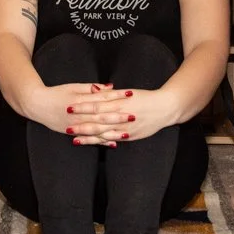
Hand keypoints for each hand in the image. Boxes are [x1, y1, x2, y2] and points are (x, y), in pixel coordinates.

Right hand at [25, 82, 123, 136]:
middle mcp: (78, 115)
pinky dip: (102, 141)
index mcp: (80, 101)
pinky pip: (90, 139)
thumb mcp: (74, 87)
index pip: (102, 98)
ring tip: (127, 132)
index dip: (117, 96)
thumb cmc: (57, 93)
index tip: (130, 94)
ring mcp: (76, 126)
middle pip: (102, 116)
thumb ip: (92, 89)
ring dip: (113, 132)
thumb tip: (110, 87)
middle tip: (134, 115)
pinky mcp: (73, 133)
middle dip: (119, 116)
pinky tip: (113, 143)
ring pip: (97, 130)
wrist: (37, 105)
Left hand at [61, 86, 178, 144]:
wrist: (166, 108)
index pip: (96, 105)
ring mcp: (126, 128)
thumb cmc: (145, 98)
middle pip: (97, 121)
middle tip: (67, 127)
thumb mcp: (127, 92)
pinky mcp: (130, 136)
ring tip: (75, 139)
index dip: (82, 107)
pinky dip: (102, 142)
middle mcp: (121, 116)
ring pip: (104, 133)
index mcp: (119, 102)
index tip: (69, 107)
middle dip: (81, 125)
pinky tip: (92, 144)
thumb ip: (109, 93)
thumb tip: (93, 89)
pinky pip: (114, 140)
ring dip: (88, 137)